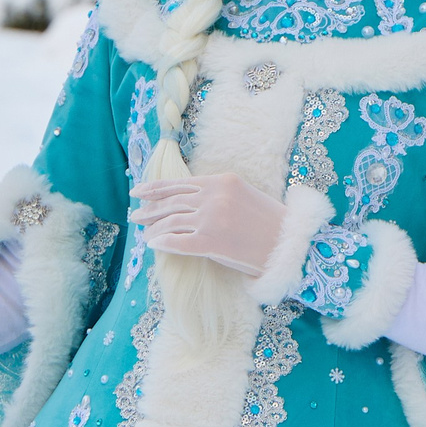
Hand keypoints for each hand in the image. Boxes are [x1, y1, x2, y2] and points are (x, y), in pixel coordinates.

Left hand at [130, 173, 286, 277]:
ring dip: (153, 228)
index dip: (155, 188)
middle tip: (135, 216)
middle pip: (171, 201)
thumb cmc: (269, 223)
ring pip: (171, 221)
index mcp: (222, 181)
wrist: (290, 244)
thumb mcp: (243, 196)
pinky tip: (153, 244)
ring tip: (144, 234)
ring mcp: (211, 219)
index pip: (180, 183)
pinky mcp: (211, 242)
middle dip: (149, 209)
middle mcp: (214, 197)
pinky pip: (178, 241)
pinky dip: (163, 242)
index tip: (139, 192)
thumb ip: (216, 194)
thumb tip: (187, 203)